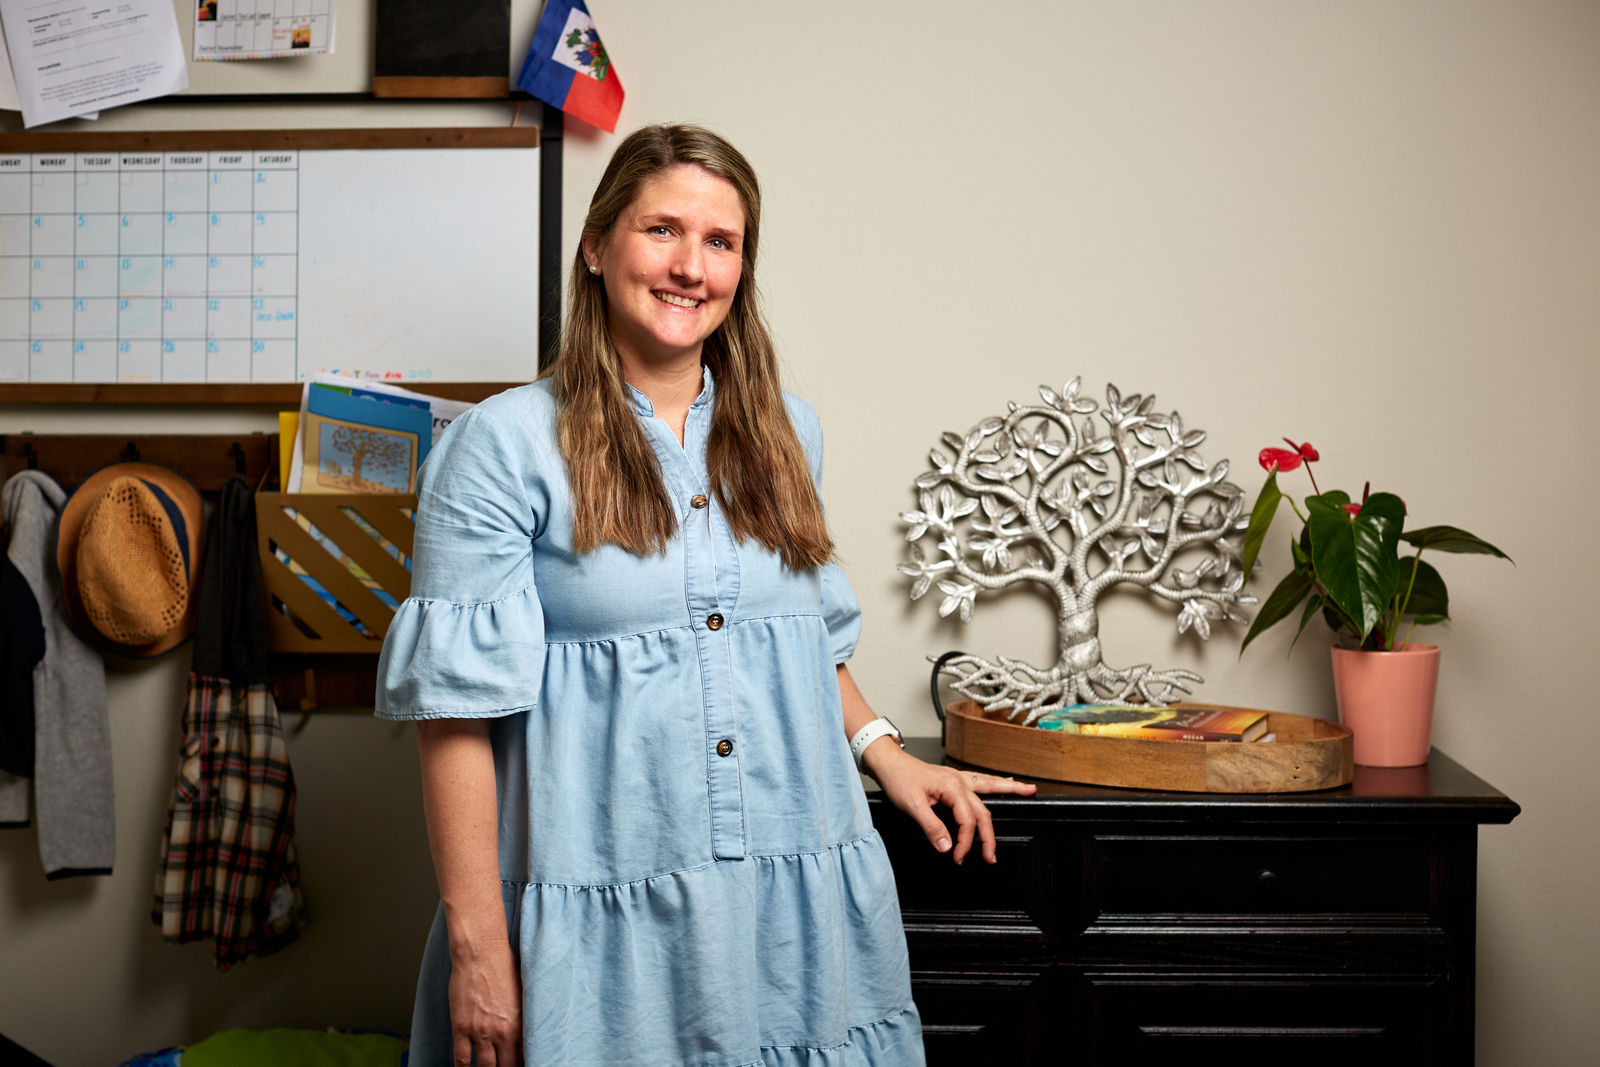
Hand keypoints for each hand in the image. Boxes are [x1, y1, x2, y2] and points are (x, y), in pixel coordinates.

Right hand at [447, 939, 522, 1065]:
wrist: (481, 952)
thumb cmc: (503, 966)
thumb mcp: (523, 994)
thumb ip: (522, 1018)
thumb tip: (525, 1035)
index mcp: (520, 1024)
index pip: (525, 1058)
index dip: (521, 1064)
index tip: (518, 1064)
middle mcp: (502, 1032)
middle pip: (505, 1066)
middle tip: (504, 1066)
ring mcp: (480, 1031)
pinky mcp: (461, 1027)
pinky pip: (462, 1059)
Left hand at [862, 741, 1036, 863]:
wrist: (889, 762)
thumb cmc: (898, 779)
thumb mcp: (911, 805)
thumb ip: (931, 826)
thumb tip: (946, 845)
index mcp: (952, 787)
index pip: (967, 821)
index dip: (965, 842)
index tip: (958, 857)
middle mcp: (960, 781)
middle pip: (983, 811)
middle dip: (989, 836)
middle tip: (991, 857)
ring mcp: (959, 778)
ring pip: (991, 788)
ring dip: (1010, 791)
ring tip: (1030, 791)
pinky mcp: (955, 779)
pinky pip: (982, 781)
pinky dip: (997, 782)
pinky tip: (1008, 781)